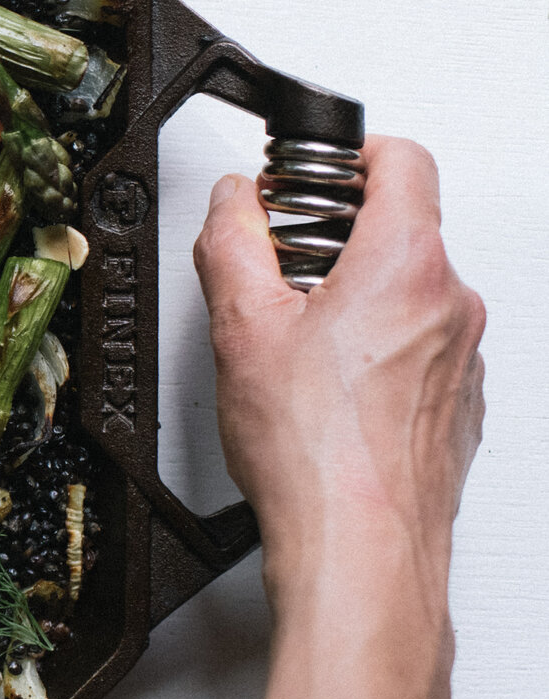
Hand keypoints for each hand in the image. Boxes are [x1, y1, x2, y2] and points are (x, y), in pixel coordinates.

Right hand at [192, 134, 484, 570]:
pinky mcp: (460, 403)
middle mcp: (452, 303)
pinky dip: (380, 355)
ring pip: (414, 295)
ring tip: (299, 347)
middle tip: (284, 272)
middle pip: (405, 229)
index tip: (315, 175)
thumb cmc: (315, 451)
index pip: (402, 158)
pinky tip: (327, 395)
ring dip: (361, 302)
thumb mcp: (240, 326)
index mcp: (406, 264)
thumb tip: (234, 202)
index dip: (352, 153)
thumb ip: (233, 242)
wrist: (360, 544)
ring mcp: (466, 357)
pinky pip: (423, 352)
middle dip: (341, 239)